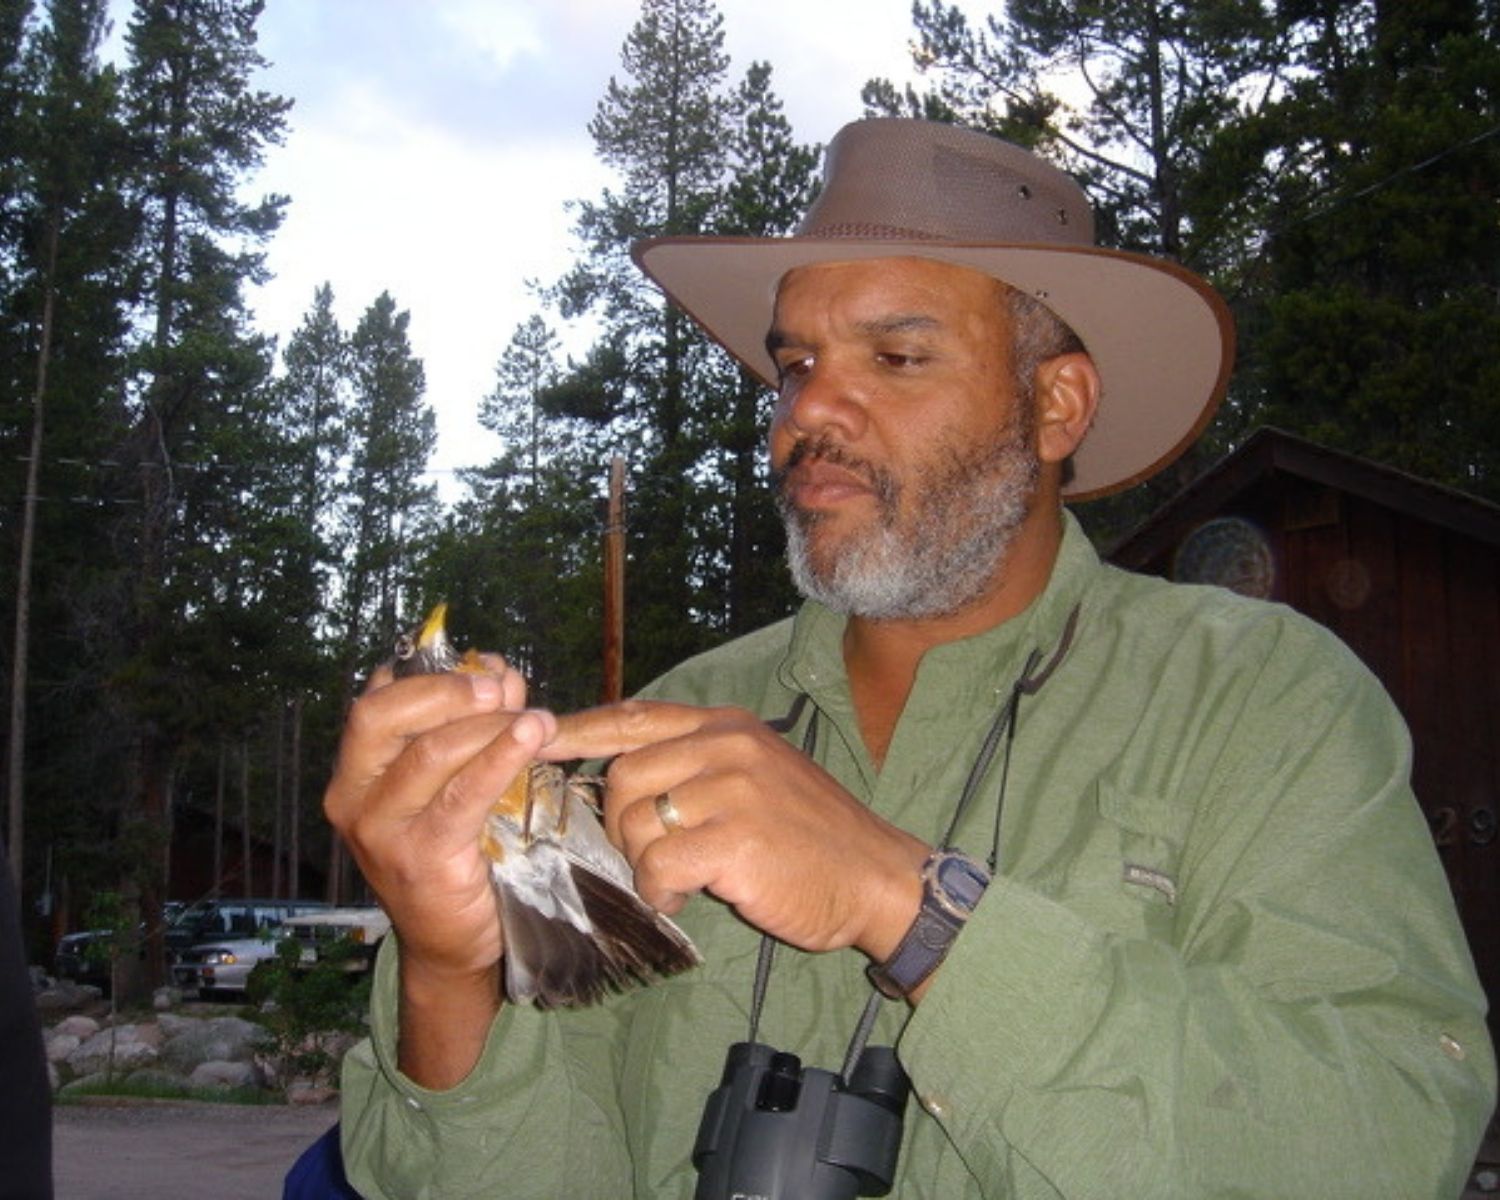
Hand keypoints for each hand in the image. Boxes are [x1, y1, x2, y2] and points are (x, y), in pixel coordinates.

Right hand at [324, 657, 553, 979]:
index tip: (485, 666)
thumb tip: (501, 675)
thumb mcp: (452, 782)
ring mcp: (379, 831)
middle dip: (448, 690)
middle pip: (383, 716)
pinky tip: (531, 741)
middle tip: (503, 687)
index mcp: (354, 772)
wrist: (452, 943)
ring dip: (490, 726)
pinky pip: (462, 797)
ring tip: (538, 718)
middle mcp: (352, 798)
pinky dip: (499, 760)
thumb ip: (468, 729)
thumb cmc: (455, 853)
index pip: (374, 702)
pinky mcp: (418, 859)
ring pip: (430, 753)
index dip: (430, 674)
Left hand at [540, 701, 928, 959]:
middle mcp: (727, 745)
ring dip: (643, 863)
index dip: (580, 730)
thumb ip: (699, 762)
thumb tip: (625, 773)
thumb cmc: (812, 836)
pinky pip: (658, 865)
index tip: (536, 743)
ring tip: (678, 881)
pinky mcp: (734, 839)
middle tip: (655, 860)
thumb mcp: (759, 774)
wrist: (876, 877)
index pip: (635, 717)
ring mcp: (732, 788)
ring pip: (635, 821)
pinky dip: (661, 891)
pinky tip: (686, 900)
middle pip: (624, 775)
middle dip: (623, 827)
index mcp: (727, 725)